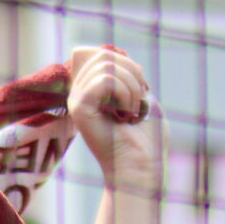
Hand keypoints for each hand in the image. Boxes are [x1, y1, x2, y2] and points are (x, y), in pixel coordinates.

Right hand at [65, 45, 163, 197]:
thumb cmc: (148, 141)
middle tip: (141, 98)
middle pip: (104, 56)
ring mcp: (77, 101)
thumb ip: (128, 77)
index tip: (143, 87)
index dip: (129, 64)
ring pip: (106, 66)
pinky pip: (105, 80)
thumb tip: (118, 55)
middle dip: (133, 73)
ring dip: (131, 86)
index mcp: (93, 92)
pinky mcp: (79, 108)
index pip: (103, 56)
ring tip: (134, 111)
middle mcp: (80, 94)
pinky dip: (126, 93)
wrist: (143, 168)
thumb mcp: (143, 100)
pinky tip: (127, 114)